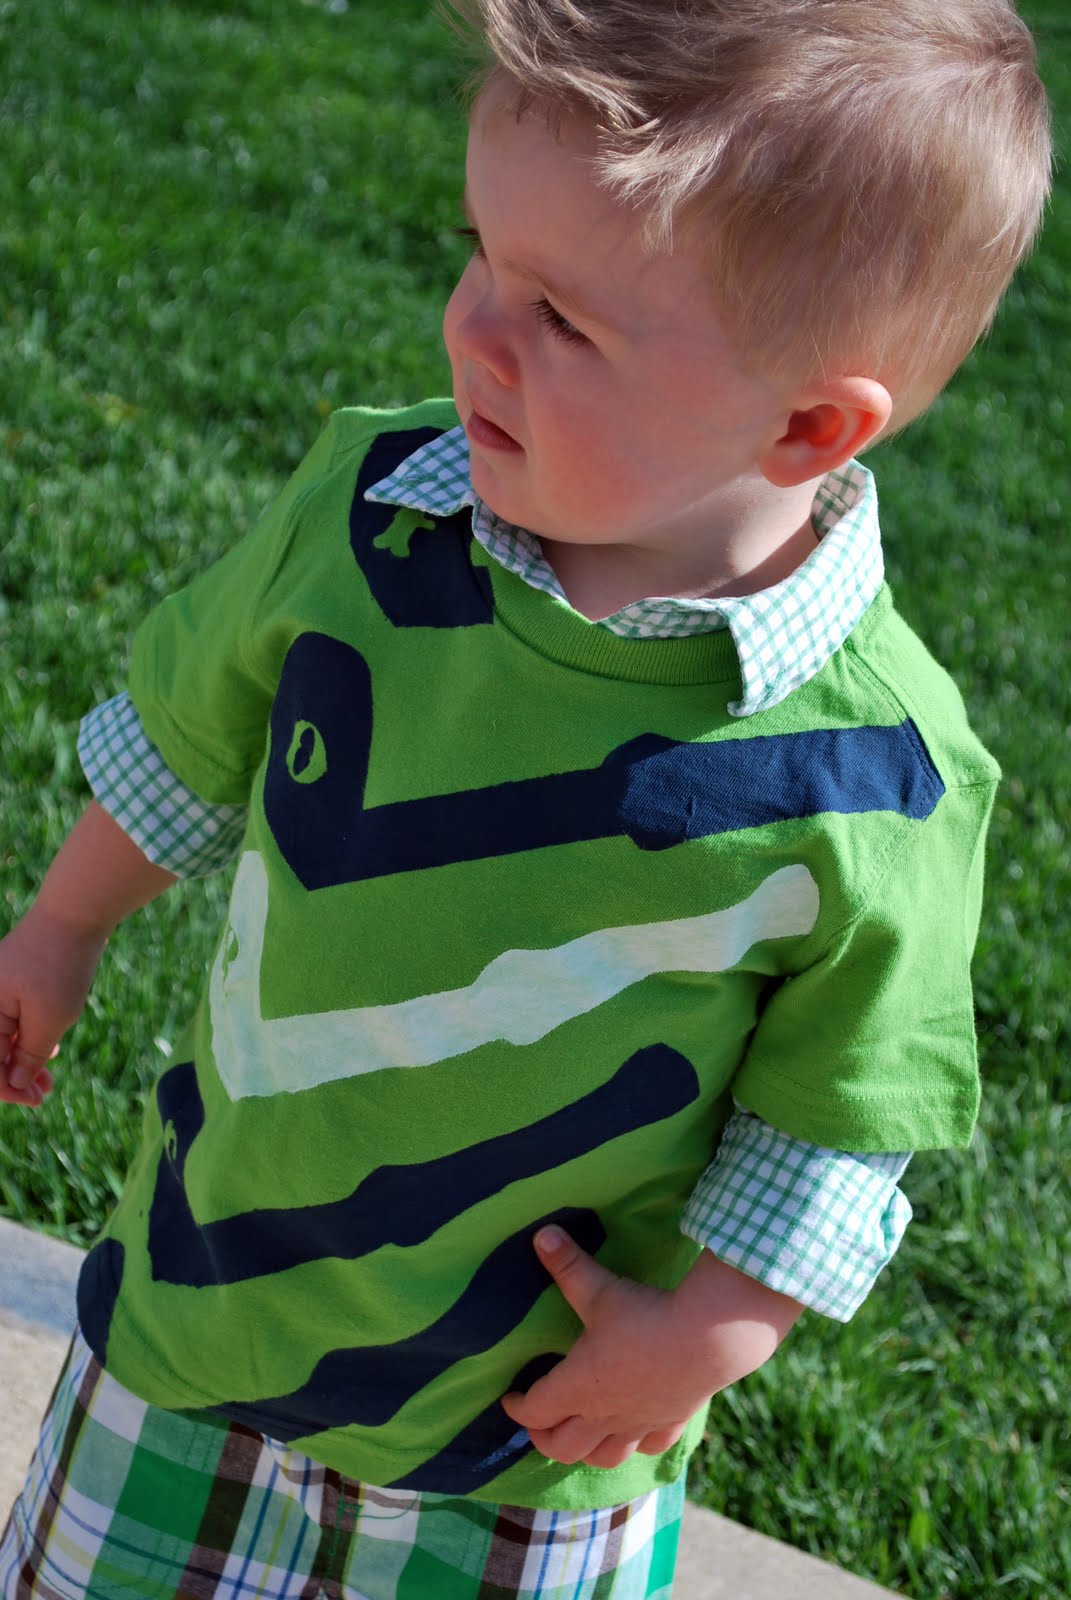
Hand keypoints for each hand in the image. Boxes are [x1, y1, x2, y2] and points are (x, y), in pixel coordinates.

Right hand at [0, 910, 106, 1105]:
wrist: (75, 913)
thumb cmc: (59, 965)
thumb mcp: (49, 1019)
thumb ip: (29, 1054)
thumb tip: (15, 1082)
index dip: (7, 1089)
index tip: (36, 1100)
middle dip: (16, 1077)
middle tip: (46, 1093)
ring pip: (4, 1037)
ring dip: (25, 1060)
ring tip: (50, 1079)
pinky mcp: (14, 983)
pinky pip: (14, 1020)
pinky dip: (30, 1038)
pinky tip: (51, 1049)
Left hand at [501, 1226, 801, 1469]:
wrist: (708, 1339)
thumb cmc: (644, 1315)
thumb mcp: (599, 1288)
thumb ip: (567, 1264)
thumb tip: (540, 1234)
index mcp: (577, 1387)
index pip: (534, 1410)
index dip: (516, 1407)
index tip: (509, 1397)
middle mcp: (603, 1415)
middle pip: (562, 1447)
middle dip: (543, 1438)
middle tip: (537, 1423)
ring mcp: (638, 1424)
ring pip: (604, 1458)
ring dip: (585, 1451)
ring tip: (579, 1436)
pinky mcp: (670, 1422)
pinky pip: (647, 1447)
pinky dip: (635, 1445)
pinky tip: (635, 1433)